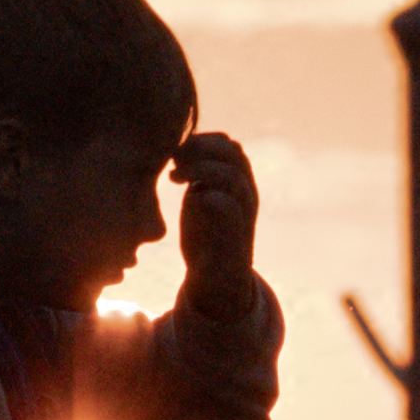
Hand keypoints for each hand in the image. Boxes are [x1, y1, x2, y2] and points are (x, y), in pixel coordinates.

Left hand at [169, 128, 257, 287]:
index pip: (228, 144)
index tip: (176, 149)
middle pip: (233, 152)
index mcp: (239, 182)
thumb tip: (176, 149)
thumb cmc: (203, 235)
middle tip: (174, 158)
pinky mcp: (234, 236)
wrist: (215, 279)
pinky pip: (228, 206)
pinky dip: (206, 196)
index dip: (203, 139)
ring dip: (200, 168)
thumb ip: (198, 174)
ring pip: (233, 175)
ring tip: (174, 177)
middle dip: (200, 148)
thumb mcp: (199, 196)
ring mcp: (244, 214)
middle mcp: (246, 194)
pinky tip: (187, 199)